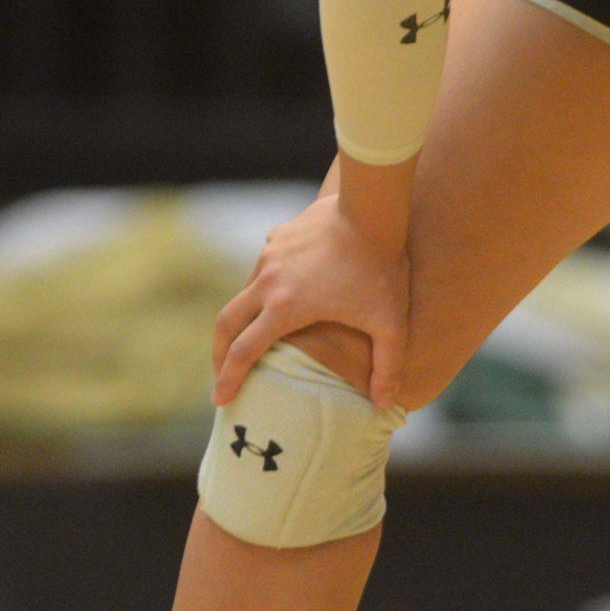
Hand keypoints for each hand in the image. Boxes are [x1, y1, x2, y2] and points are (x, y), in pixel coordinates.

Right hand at [210, 194, 409, 409]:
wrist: (372, 207)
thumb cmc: (380, 267)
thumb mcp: (390, 324)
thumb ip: (388, 367)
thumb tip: (383, 403)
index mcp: (285, 308)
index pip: (243, 352)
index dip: (228, 379)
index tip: (219, 399)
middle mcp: (267, 281)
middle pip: (226, 323)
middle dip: (219, 353)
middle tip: (221, 375)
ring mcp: (270, 254)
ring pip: (244, 292)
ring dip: (242, 318)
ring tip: (253, 336)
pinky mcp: (278, 236)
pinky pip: (262, 267)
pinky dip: (262, 288)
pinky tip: (279, 293)